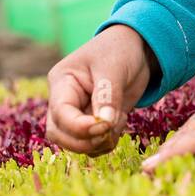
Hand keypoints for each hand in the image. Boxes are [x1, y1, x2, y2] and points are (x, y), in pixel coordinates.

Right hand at [46, 24, 155, 154]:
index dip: (79, 127)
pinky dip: (107, 142)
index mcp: (62, 82)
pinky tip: (120, 120)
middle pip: (60, 134)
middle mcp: (64, 101)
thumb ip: (108, 95)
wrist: (135, 50)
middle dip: (85, 141)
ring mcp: (78, 114)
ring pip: (76, 143)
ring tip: (120, 119)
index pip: (60, 113)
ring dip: (99, 142)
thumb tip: (104, 124)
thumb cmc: (119, 50)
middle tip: (110, 130)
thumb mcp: (113, 68)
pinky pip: (93, 145)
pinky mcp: (92, 123)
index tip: (104, 126)